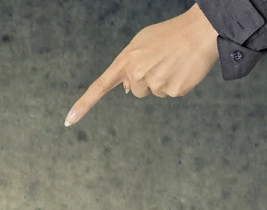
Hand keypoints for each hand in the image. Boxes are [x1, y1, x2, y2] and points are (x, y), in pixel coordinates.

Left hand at [66, 5, 218, 126]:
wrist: (199, 32)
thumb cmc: (169, 35)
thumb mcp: (142, 43)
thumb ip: (129, 64)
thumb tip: (128, 89)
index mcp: (126, 61)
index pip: (99, 86)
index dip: (84, 104)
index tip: (68, 121)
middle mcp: (137, 75)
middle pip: (137, 91)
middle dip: (147, 80)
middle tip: (161, 61)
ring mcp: (155, 84)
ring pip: (155, 93)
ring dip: (163, 81)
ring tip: (173, 62)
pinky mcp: (174, 91)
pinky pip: (171, 93)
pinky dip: (178, 84)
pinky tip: (183, 68)